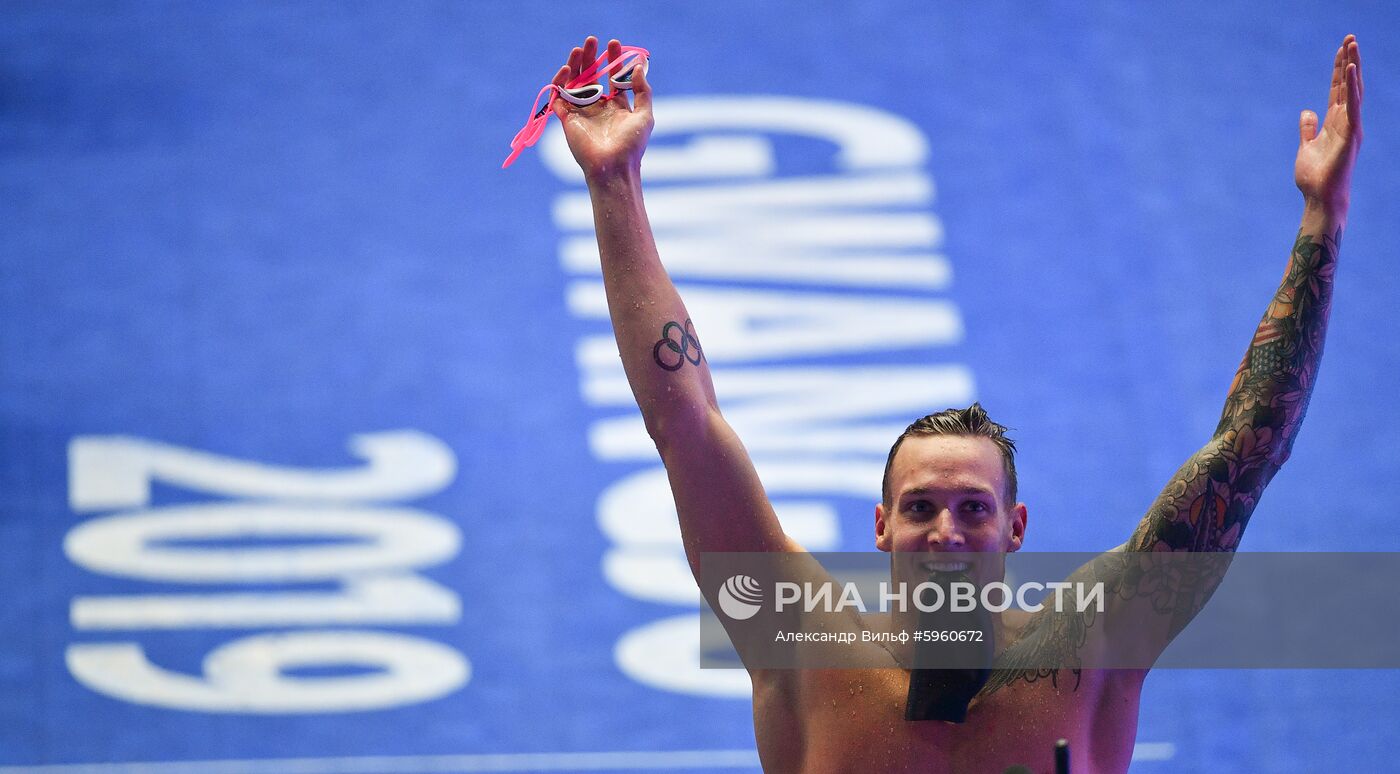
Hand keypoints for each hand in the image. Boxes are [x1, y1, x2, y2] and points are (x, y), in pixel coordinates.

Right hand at [551, 36, 653, 179]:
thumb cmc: (632, 145)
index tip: (613, 44)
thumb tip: (639, 66)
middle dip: (591, 57)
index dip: (613, 60)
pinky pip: (558, 96)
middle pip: (591, 76)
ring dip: (575, 64)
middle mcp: (598, 107)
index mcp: (616, 106)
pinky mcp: (566, 118)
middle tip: (592, 40)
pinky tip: (566, 70)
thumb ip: (643, 90)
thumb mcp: (645, 115)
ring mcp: (581, 112)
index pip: (612, 77)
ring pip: (574, 82)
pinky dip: (559, 82)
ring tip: (578, 49)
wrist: (614, 167)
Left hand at [1295, 35, 1362, 213]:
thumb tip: (1307, 111)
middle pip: (1348, 85)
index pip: (1338, 90)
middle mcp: (1346, 121)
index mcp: (1335, 122)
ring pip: (1352, 90)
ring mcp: (1350, 127)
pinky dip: (1351, 87)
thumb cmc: (1315, 177)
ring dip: (1352, 67)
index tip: (1340, 49)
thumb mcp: (1306, 147)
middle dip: (1348, 61)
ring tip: (1351, 45)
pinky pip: (1352, 106)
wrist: (1320, 198)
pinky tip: (1350, 70)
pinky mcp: (1351, 134)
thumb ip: (1308, 129)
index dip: (1339, 70)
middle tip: (1350, 37)